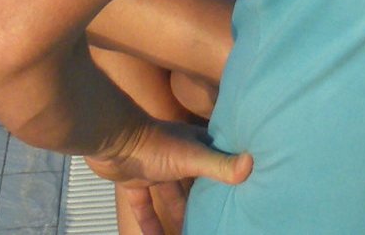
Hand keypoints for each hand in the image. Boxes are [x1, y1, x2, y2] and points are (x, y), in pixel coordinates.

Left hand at [87, 120, 251, 234]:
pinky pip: (144, 207)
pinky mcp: (134, 181)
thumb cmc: (155, 145)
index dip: (231, 172)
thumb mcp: (192, 157)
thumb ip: (220, 164)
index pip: (219, 158)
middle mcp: (177, 155)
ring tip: (191, 233)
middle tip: (217, 220)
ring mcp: (154, 168)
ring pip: (170, 197)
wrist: (112, 139)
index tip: (245, 188)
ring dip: (178, 216)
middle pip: (195, 183)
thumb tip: (253, 164)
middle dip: (205, 200)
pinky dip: (149, 223)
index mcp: (194, 145)